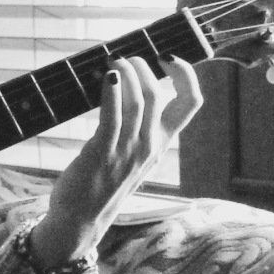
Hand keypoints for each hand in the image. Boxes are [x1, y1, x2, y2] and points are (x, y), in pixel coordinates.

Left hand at [26, 55, 203, 273]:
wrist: (81, 217)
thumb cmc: (103, 181)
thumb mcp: (133, 153)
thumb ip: (139, 125)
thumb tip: (133, 88)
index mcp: (161, 143)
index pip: (192, 102)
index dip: (186, 74)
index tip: (168, 57)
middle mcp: (150, 145)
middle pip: (159, 94)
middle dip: (142, 67)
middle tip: (125, 59)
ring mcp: (128, 150)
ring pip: (138, 100)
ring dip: (126, 73)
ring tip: (113, 61)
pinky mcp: (103, 152)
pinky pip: (113, 115)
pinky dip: (111, 91)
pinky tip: (107, 77)